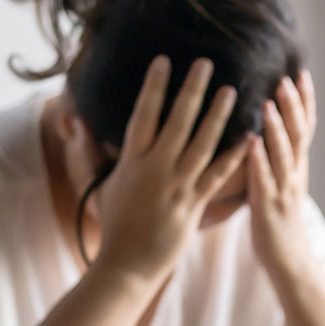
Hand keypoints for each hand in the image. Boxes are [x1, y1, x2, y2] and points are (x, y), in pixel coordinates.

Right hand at [93, 56, 252, 283]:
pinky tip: (249, 138)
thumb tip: (74, 121)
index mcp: (132, 161)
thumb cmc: (114, 224)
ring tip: (231, 91)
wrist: (127, 264)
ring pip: (202, 144)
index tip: (165, 61)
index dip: (154, 86)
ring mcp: (177, 186)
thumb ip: (90, 151)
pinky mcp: (193, 205)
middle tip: (207, 63)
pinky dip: (235, 157)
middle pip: (177, 121)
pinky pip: (218, 176)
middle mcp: (155, 169)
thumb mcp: (98, 185)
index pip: (143, 114)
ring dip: (218, 116)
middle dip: (192, 90)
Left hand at [248, 69, 317, 285]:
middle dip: (293, 105)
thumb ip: (277, 157)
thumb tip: (265, 129)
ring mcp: (283, 190)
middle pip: (298, 133)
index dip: (305, 100)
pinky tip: (250, 144)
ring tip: (268, 104)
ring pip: (284, 154)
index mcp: (297, 166)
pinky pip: (264, 181)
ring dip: (276, 128)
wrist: (288, 259)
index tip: (301, 72)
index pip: (306, 126)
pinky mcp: (268, 208)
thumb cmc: (278, 220)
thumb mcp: (282, 183)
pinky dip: (259, 161)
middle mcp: (294, 174)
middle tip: (285, 78)